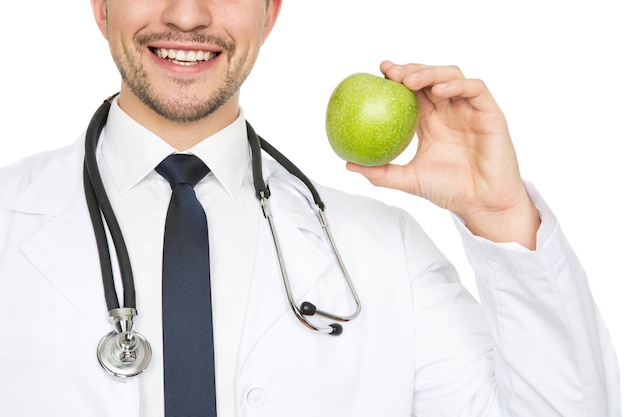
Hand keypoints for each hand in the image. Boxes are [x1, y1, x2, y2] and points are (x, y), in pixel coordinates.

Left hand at [347, 61, 539, 248]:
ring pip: (451, 76)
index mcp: (431, 122)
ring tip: (411, 80)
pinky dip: (457, 85)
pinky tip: (440, 91)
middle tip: (391, 72)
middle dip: (410, 69)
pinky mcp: (490, 113)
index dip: (397, 78)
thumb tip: (348, 165)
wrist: (481, 204)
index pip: (412, 92)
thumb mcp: (409, 180)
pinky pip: (475, 89)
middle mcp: (449, 111)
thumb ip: (381, 172)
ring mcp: (469, 110)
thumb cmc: (450, 191)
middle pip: (429, 77)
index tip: (378, 73)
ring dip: (431, 72)